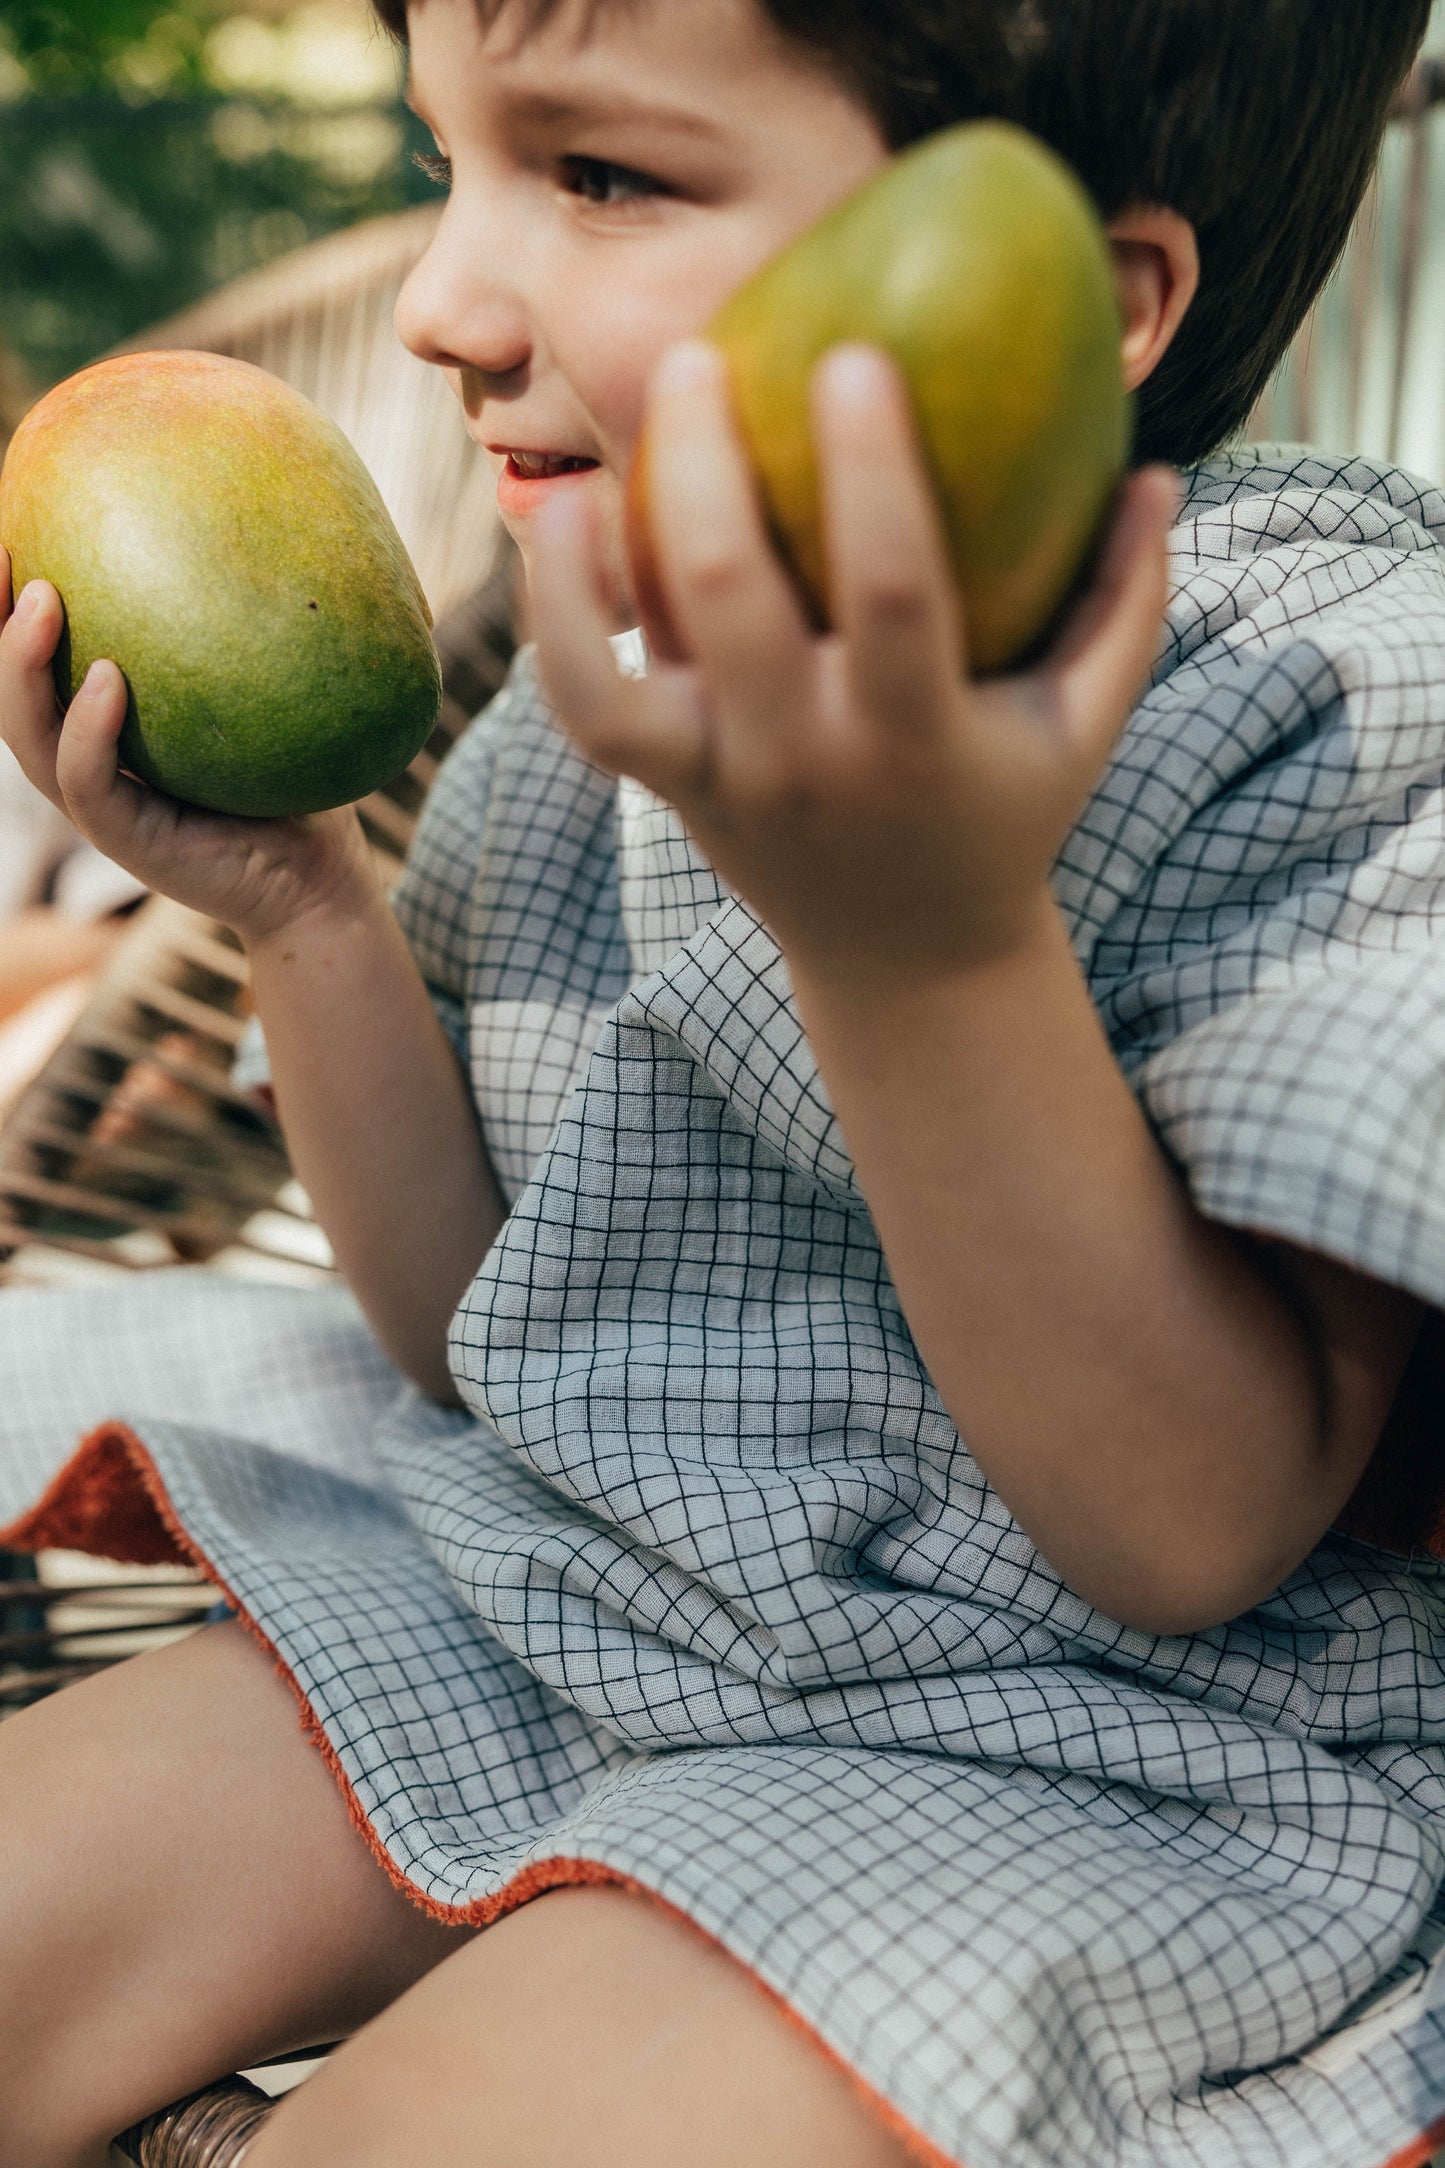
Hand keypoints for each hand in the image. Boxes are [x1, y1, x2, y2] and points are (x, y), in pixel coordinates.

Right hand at [0, 552, 377, 947]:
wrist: (324, 886)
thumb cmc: (297, 788)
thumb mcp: (262, 698)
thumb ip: (244, 635)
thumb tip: (266, 520)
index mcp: (103, 734)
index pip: (35, 666)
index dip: (5, 612)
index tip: (10, 532)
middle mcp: (89, 767)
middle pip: (7, 696)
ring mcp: (105, 810)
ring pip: (29, 738)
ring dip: (23, 668)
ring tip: (41, 599)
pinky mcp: (131, 844)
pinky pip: (91, 783)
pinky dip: (89, 730)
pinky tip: (108, 678)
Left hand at [532, 340, 1176, 992]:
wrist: (908, 960)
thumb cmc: (1003, 811)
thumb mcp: (1082, 727)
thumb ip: (1123, 604)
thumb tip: (1159, 474)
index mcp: (914, 739)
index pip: (889, 592)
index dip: (870, 473)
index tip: (854, 356)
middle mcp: (804, 763)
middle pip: (729, 603)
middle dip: (703, 466)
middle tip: (699, 356)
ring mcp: (720, 784)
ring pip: (613, 682)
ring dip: (588, 562)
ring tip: (589, 462)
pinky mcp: (668, 788)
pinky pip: (583, 707)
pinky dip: (556, 619)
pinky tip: (567, 521)